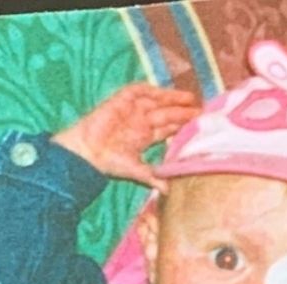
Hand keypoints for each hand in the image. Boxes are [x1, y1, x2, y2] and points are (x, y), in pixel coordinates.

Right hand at [52, 84, 199, 186]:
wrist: (86, 152)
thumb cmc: (107, 163)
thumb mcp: (134, 170)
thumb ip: (153, 177)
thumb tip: (170, 191)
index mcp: (143, 137)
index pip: (167, 128)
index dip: (182, 126)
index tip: (199, 124)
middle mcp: (139, 122)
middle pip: (165, 113)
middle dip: (182, 112)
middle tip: (201, 110)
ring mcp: (130, 110)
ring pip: (156, 101)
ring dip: (172, 99)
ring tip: (190, 98)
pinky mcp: (120, 100)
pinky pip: (139, 90)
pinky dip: (152, 90)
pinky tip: (165, 92)